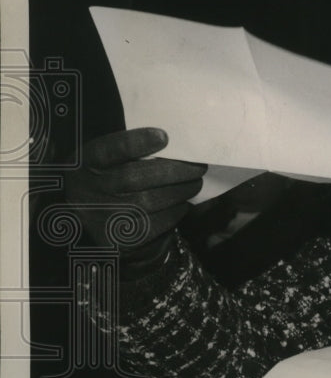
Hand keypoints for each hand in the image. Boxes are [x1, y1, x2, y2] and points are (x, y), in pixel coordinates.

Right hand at [64, 128, 206, 265]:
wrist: (98, 227)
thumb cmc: (110, 183)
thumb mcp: (108, 163)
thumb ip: (131, 152)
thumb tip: (173, 143)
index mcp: (86, 164)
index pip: (107, 150)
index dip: (135, 143)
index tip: (163, 137)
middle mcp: (89, 191)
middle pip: (133, 177)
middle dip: (173, 170)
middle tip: (198, 166)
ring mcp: (104, 218)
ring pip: (149, 201)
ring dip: (181, 190)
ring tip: (195, 182)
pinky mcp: (121, 240)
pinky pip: (155, 223)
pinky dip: (175, 211)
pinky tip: (182, 203)